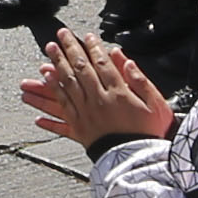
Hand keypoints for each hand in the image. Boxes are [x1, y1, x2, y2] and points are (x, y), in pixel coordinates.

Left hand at [20, 26, 174, 145]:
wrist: (140, 161)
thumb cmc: (150, 133)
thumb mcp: (155, 103)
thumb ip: (139, 80)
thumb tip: (124, 58)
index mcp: (118, 92)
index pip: (102, 63)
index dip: (93, 47)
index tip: (86, 36)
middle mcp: (99, 100)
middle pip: (81, 70)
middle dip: (69, 50)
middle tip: (60, 36)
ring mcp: (87, 114)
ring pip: (67, 87)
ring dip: (55, 70)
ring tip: (45, 56)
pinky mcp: (81, 129)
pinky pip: (62, 113)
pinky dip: (51, 103)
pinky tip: (42, 90)